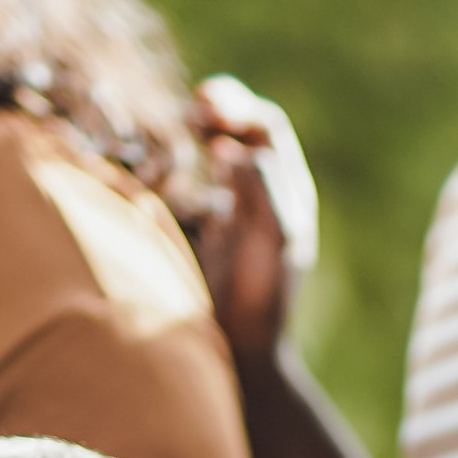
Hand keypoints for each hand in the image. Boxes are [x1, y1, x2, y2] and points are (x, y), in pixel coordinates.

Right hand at [188, 76, 315, 368]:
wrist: (244, 350)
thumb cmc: (260, 296)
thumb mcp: (272, 238)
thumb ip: (259, 187)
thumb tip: (230, 149)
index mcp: (288, 193)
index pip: (267, 128)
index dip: (237, 107)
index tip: (202, 107)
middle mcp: (268, 197)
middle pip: (247, 132)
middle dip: (219, 111)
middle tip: (189, 112)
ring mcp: (239, 213)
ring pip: (223, 153)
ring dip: (203, 132)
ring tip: (183, 126)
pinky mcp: (213, 233)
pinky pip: (203, 182)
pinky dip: (187, 164)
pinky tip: (169, 166)